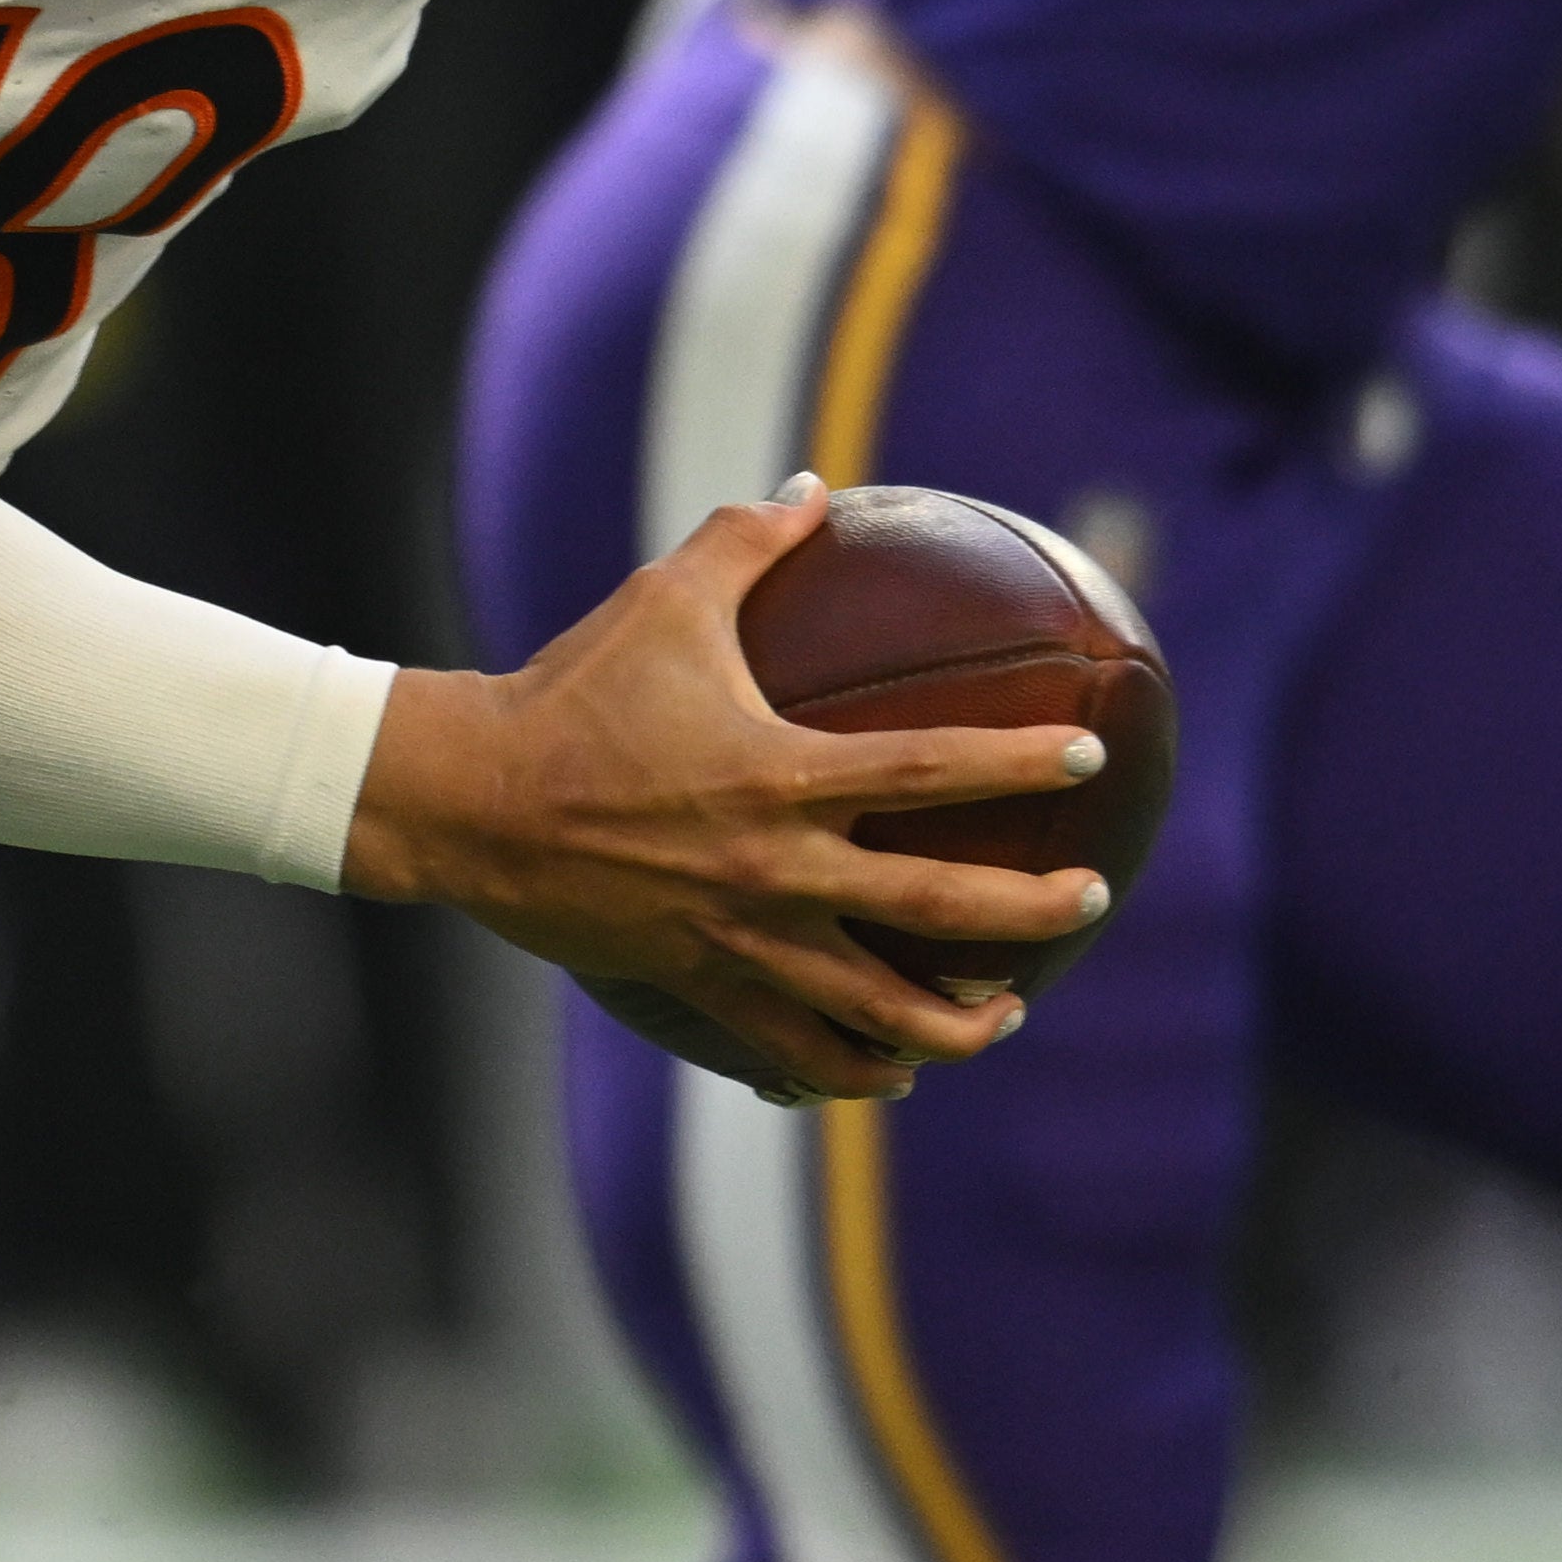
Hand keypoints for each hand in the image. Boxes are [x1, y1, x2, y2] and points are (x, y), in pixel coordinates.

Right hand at [342, 484, 1112, 1102]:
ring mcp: (740, 937)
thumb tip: (814, 485)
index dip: (1018, 763)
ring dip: (955, 1022)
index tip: (1086, 755)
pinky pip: (790, 1049)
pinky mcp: (700, 982)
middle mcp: (775, 868)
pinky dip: (850, 1072)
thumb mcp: (660, 599)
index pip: (930, 770)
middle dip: (1027, 910)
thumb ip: (746, 540)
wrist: (470, 802)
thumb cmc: (569, 692)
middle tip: (1090, 897)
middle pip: (933, 906)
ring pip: (873, 1010)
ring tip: (1009, 1016)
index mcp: (779, 774)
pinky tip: (896, 1075)